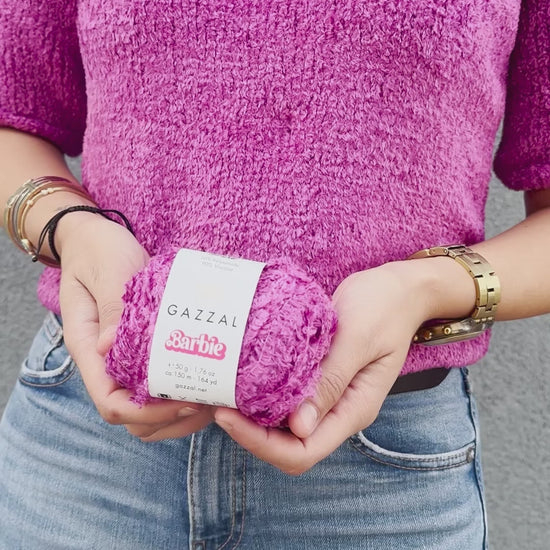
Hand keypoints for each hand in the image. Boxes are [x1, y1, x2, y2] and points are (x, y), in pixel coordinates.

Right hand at [57, 212, 212, 439]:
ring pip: (146, 407)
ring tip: (215, 397)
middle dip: (171, 418)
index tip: (185, 400)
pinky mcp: (141, 349)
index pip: (110, 402)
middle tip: (211, 400)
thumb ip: (111, 306)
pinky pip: (157, 382)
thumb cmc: (98, 250)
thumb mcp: (106, 270)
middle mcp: (104, 362)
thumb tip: (112, 347)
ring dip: (179, 412)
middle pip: (133, 415)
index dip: (147, 412)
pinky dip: (181, 390)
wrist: (94, 236)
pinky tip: (207, 379)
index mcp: (89, 347)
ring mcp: (123, 358)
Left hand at [214, 261, 433, 473]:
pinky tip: (244, 378)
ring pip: (285, 426)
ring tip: (223, 393)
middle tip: (218, 402)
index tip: (229, 415)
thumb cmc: (383, 307)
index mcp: (354, 408)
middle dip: (251, 433)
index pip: (304, 450)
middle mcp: (340, 410)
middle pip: (290, 445)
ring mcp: (330, 396)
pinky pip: (288, 398)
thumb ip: (332, 382)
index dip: (262, 443)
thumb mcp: (358, 339)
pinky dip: (264, 395)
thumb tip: (298, 427)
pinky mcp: (320, 379)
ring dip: (254, 417)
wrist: (398, 290)